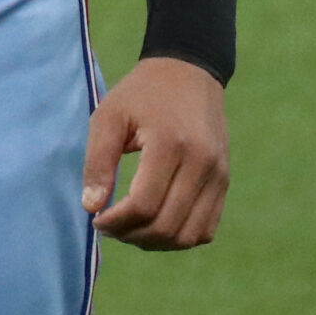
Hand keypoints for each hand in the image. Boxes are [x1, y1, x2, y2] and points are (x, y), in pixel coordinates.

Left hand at [81, 56, 230, 250]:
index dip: (115, 223)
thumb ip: (97, 161)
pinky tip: (155, 223)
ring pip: (188, 236)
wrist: (189, 72)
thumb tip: (91, 208)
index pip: (144, 205)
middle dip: (131, 236)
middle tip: (109, 226)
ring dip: (155, 243)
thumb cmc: (142, 94)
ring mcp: (218, 174)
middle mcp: (201, 163)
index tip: (96, 219)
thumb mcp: (109, 115)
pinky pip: (206, 229)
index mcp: (170, 144)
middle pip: (166, 226)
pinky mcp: (224, 181)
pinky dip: (179, 237)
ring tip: (131, 229)